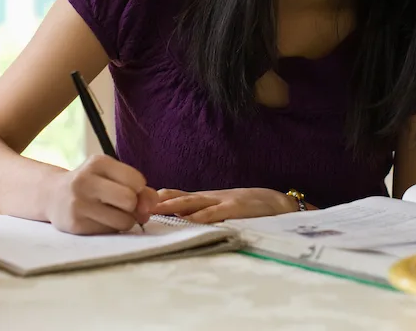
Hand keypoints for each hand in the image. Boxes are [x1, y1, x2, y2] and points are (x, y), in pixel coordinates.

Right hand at [45, 155, 158, 234]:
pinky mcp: (75, 224)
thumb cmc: (93, 184)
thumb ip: (140, 188)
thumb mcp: (113, 176)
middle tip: (123, 206)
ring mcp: (78, 203)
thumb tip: (150, 208)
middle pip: (130, 200)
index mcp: (98, 162)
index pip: (137, 180)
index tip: (128, 190)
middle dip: (133, 207)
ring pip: (124, 221)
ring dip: (125, 221)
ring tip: (112, 214)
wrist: (53, 195)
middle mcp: (85, 180)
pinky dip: (111, 229)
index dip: (139, 190)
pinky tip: (99, 220)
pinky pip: (110, 232)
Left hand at [151, 188, 310, 223]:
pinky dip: (203, 216)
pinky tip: (191, 220)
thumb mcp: (221, 208)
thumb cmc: (248, 208)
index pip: (178, 196)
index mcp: (207, 199)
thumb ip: (202, 211)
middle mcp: (211, 197)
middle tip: (139, 205)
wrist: (278, 203)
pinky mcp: (237, 208)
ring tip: (157, 209)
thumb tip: (177, 215)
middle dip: (160, 202)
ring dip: (174, 205)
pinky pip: (217, 213)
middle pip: (181, 197)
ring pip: (194, 202)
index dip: (160, 199)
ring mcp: (224, 201)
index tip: (137, 202)